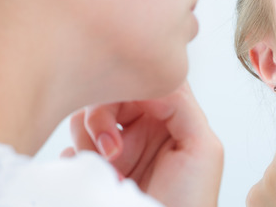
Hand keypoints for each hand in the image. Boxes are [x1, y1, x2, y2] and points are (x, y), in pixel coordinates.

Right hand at [63, 82, 222, 206]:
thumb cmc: (192, 202)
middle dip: (100, 116)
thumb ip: (183, 106)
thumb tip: (154, 81)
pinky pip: (72, 149)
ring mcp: (115, 149)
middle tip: (110, 150)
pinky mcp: (95, 169)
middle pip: (108, 94)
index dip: (129, 88)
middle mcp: (140, 129)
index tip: (128, 110)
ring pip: (84, 117)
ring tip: (107, 169)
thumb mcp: (203, 148)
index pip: (143, 82)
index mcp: (168, 118)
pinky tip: (95, 177)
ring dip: (88, 138)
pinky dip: (75, 158)